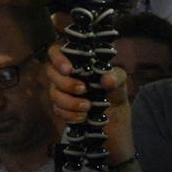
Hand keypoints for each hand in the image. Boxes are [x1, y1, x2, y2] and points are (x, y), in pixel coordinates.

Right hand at [44, 42, 132, 160]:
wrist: (114, 121)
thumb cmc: (115, 94)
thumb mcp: (121, 82)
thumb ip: (116, 77)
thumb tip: (106, 79)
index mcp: (77, 61)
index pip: (56, 50)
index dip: (58, 58)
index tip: (68, 69)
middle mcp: (65, 74)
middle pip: (51, 72)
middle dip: (66, 83)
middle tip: (83, 89)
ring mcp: (60, 91)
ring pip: (53, 93)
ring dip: (69, 101)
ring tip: (87, 107)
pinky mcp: (61, 108)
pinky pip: (57, 109)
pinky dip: (69, 114)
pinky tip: (83, 117)